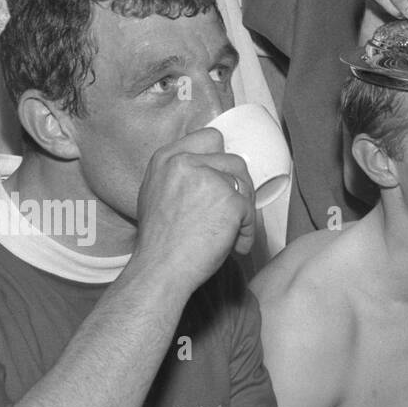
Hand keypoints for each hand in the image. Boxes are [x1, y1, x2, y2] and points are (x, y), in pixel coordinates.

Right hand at [131, 127, 254, 291]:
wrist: (160, 268)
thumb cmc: (160, 242)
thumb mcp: (156, 193)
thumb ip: (181, 176)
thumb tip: (212, 172)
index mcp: (168, 158)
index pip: (210, 138)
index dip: (221, 160)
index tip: (224, 180)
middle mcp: (187, 162)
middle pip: (234, 161)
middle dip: (239, 188)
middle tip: (234, 213)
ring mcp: (209, 179)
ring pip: (245, 185)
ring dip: (245, 211)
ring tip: (233, 234)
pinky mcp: (229, 200)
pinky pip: (250, 210)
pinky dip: (247, 232)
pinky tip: (235, 246)